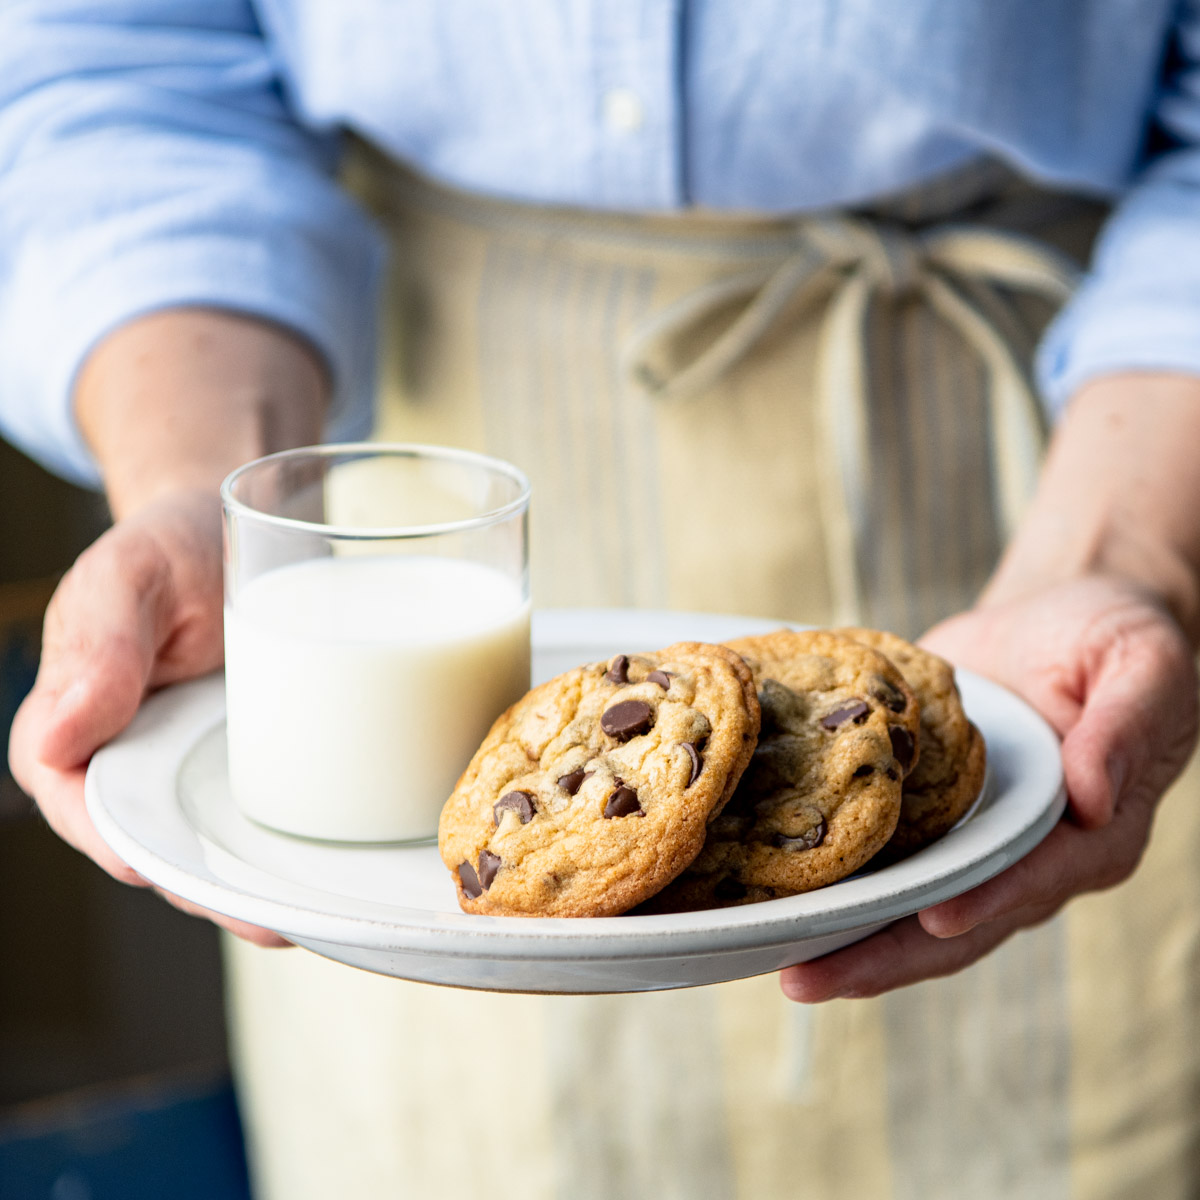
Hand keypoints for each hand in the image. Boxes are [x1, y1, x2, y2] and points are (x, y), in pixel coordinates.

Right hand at [8, 488, 288, 946]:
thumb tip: (61, 734)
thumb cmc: (172, 545)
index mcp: (75, 727)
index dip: (127, 850)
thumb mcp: (131, 573)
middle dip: (211, 891)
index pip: (84, 810)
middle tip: (273, 919)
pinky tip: (337, 865)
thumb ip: (98, 642)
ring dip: (256, 883)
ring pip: (213, 842)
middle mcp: (131, 761)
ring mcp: (191, 766)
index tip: (178, 873)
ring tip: (315, 912)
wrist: (241, 522)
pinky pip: (262, 810)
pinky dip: (291, 842)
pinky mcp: (247, 759)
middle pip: (159, 846)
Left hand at [779, 575, 1197, 1001]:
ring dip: (845, 934)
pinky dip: (835, 875)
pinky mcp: (927, 813)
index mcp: (1089, 837)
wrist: (1055, 616)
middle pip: (954, 921)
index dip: (982, 903)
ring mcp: (970, 840)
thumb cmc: (1111, 640)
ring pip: (905, 902)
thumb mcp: (1142, 669)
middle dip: (883, 955)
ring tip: (776, 958)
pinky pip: (881, 854)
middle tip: (806, 978)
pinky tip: (777, 893)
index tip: (930, 920)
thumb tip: (1092, 794)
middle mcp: (1027, 856)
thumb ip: (1123, 729)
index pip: (1030, 880)